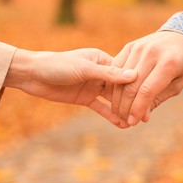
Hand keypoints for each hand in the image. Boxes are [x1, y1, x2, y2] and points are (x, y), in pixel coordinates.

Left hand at [4, 48, 136, 124]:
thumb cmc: (57, 65)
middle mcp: (100, 72)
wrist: (33, 75)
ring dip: (122, 109)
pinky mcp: (85, 98)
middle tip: (146, 113)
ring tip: (136, 122)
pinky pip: (101, 108)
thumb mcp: (83, 68)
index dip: (136, 84)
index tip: (150, 94)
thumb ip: (108, 74)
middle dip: (132, 99)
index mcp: (102, 59)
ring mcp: (93, 86)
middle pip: (120, 87)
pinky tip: (121, 124)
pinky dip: (110, 115)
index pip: (123, 72)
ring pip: (112, 99)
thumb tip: (134, 76)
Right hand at [106, 31, 182, 126]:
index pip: (147, 91)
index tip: (132, 122)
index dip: (137, 109)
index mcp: (168, 63)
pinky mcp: (130, 46)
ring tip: (117, 112)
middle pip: (131, 85)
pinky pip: (116, 67)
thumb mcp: (176, 84)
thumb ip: (158, 99)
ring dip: (117, 98)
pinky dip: (114, 83)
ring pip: (121, 77)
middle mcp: (152, 52)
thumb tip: (141, 118)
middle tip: (122, 120)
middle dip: (125, 107)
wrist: (180, 38)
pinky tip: (114, 97)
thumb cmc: (182, 66)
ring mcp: (139, 47)